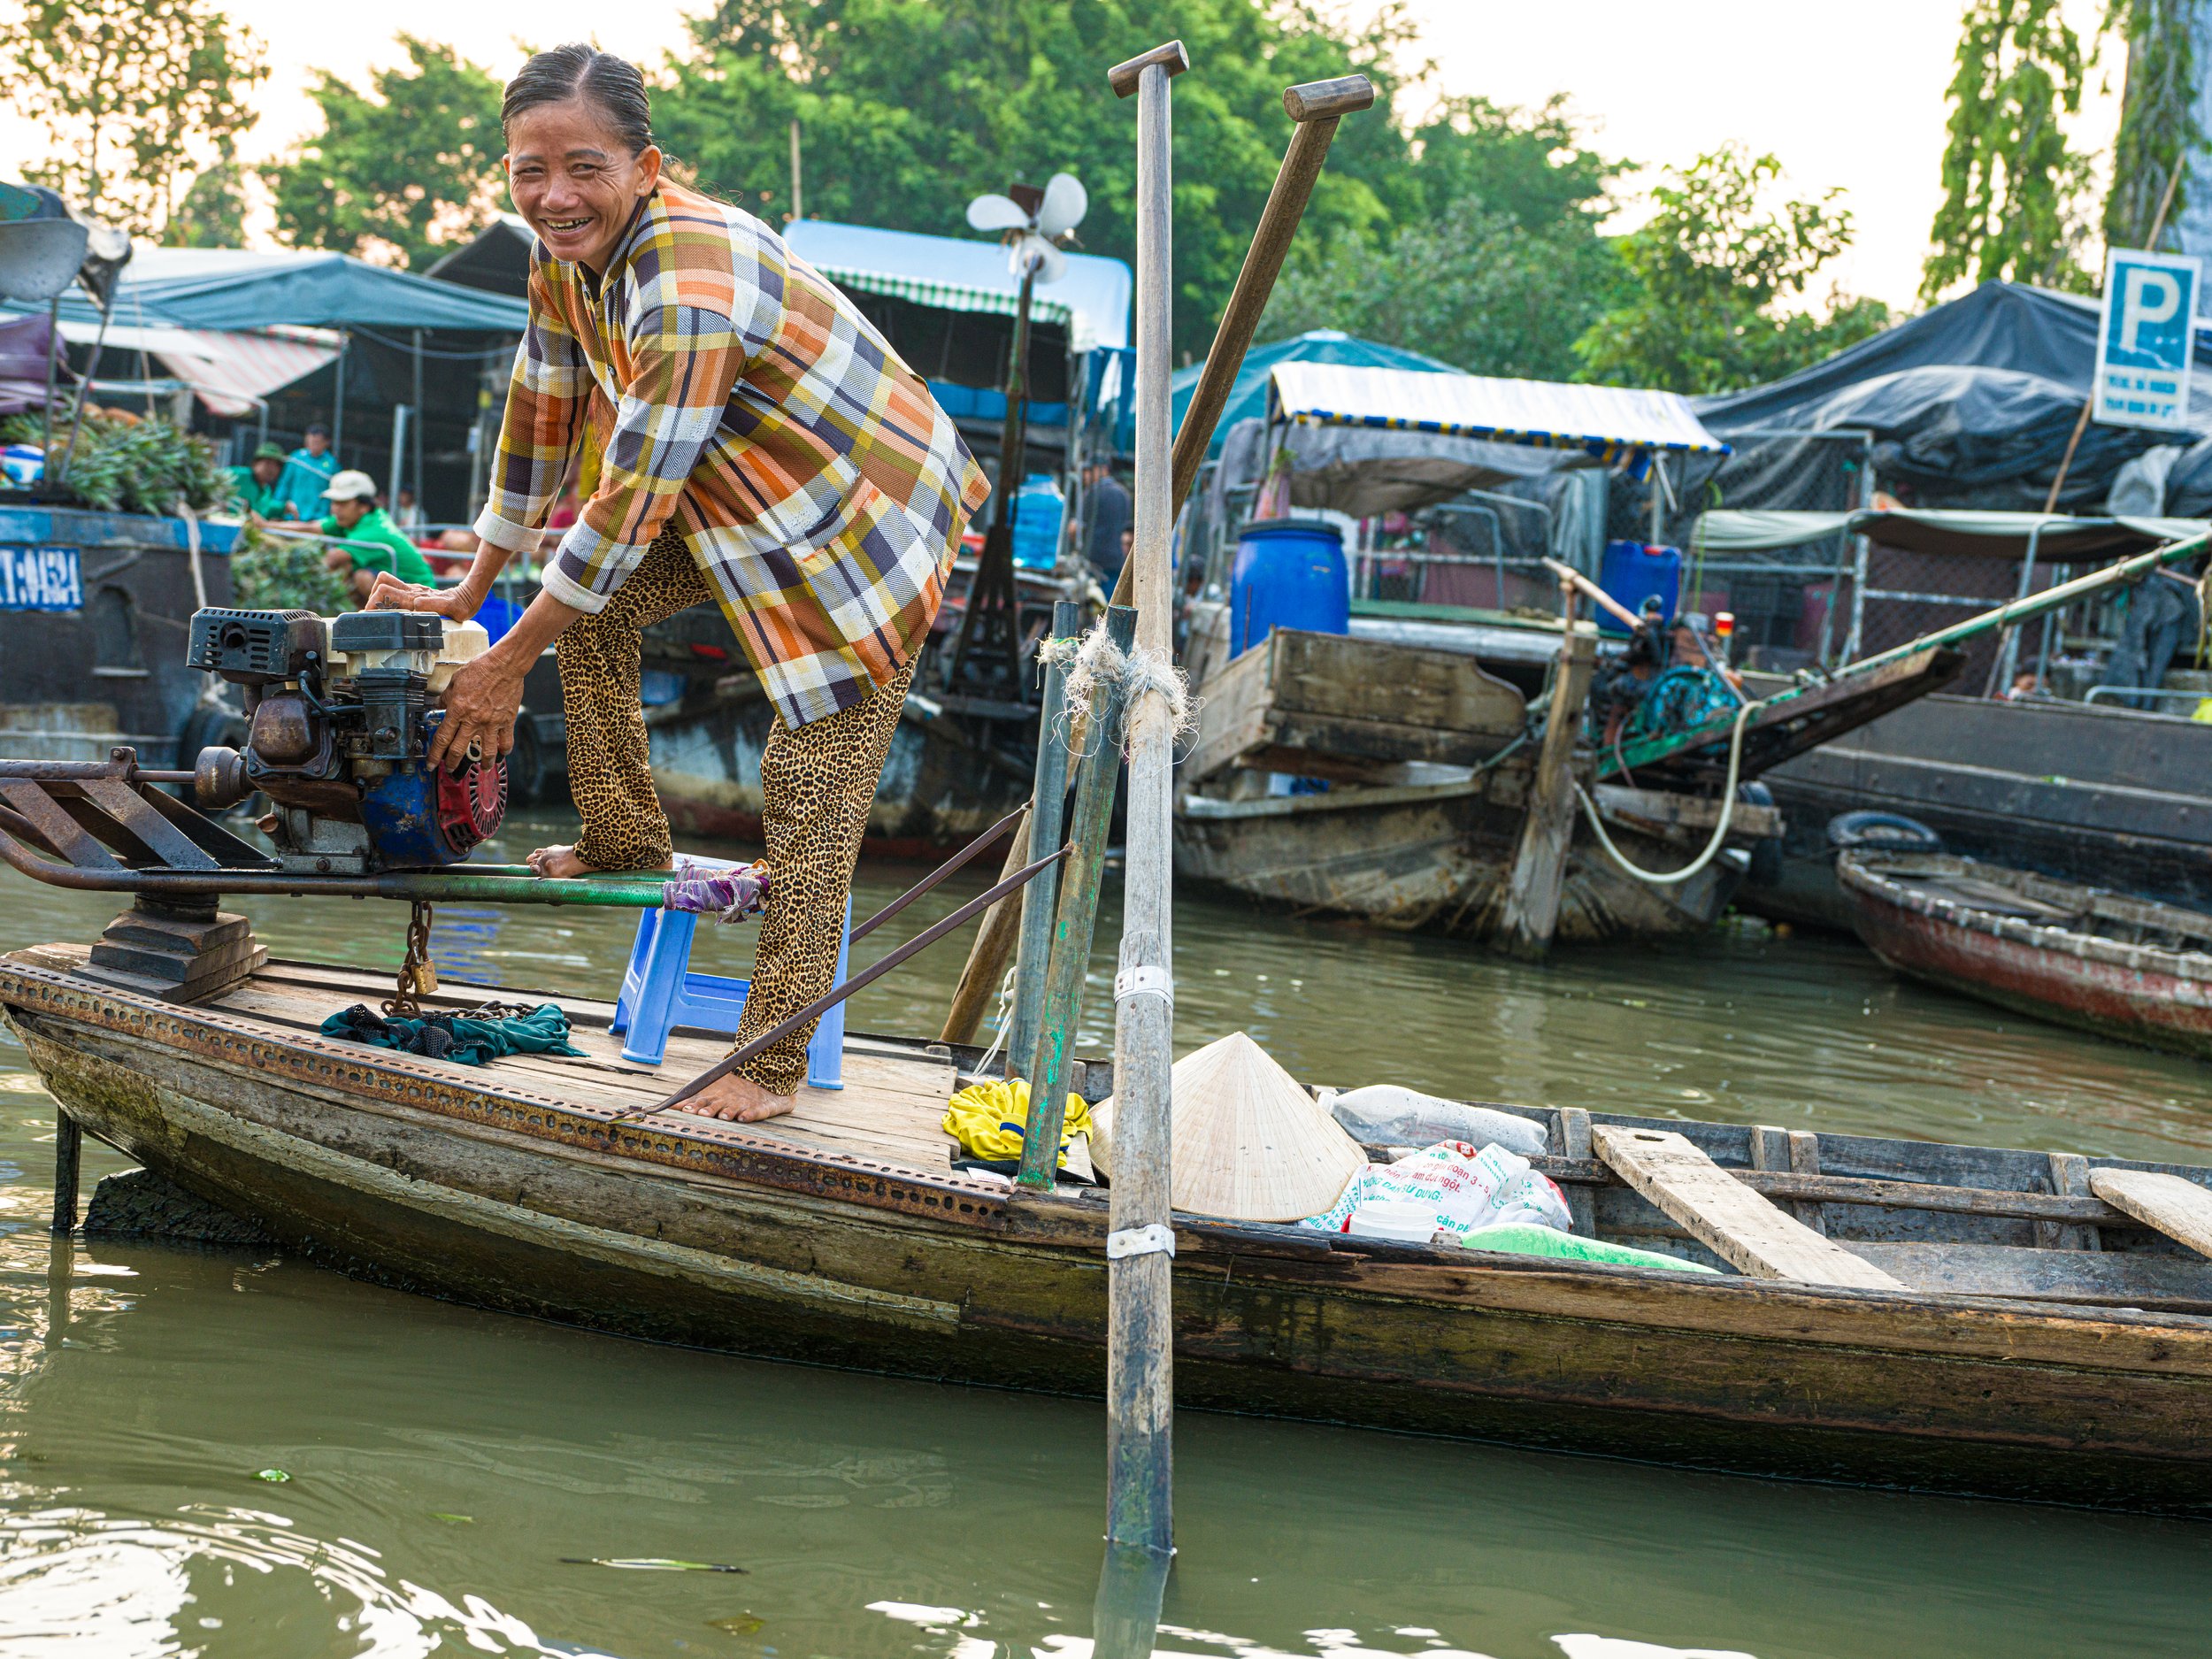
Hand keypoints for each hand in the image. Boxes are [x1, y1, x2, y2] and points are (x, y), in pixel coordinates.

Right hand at [365, 571, 485, 620]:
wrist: (468, 597)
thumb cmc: (460, 606)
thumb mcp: (451, 608)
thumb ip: (434, 606)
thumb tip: (416, 604)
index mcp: (415, 596)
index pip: (385, 590)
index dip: (374, 601)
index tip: (369, 614)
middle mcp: (411, 592)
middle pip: (381, 585)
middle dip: (372, 599)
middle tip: (372, 615)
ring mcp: (412, 591)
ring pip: (386, 584)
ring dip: (377, 597)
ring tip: (378, 612)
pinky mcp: (415, 594)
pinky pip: (395, 591)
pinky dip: (387, 600)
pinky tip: (390, 612)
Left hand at [428, 652, 526, 770]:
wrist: (504, 665)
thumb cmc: (480, 669)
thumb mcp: (455, 681)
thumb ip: (446, 697)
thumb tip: (439, 705)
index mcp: (458, 710)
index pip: (442, 738)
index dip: (435, 754)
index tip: (432, 763)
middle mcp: (473, 720)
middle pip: (459, 749)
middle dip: (452, 763)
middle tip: (451, 769)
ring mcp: (491, 723)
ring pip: (485, 751)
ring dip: (482, 763)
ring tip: (481, 769)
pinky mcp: (507, 721)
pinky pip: (506, 741)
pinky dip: (504, 751)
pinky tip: (502, 754)